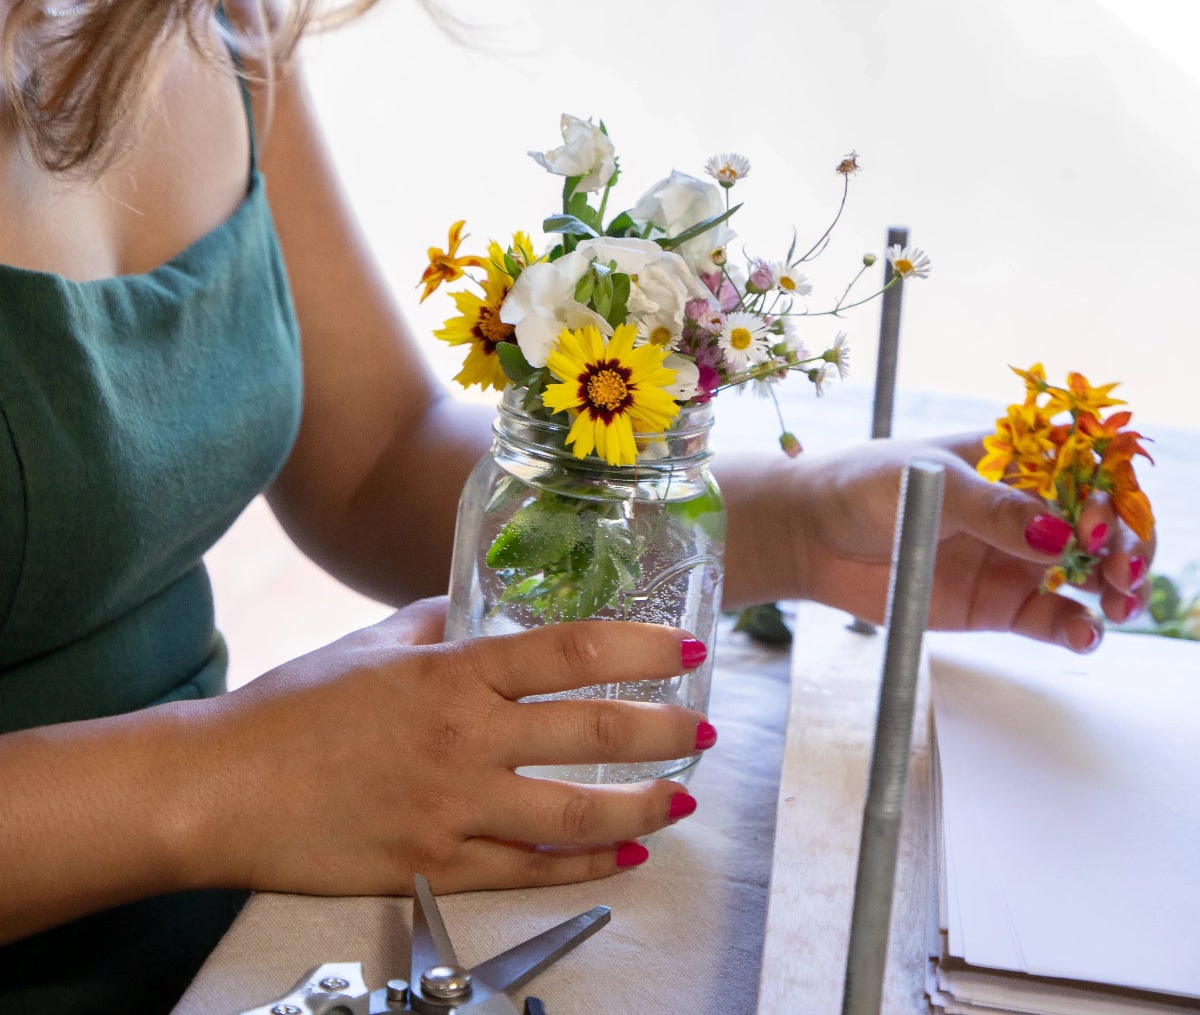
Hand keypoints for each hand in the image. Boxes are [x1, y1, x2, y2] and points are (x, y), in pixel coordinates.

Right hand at [186, 598, 706, 895]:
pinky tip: (621, 855)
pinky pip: (529, 870)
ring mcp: (453, 810)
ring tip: (680, 799)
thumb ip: (440, 623)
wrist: (221, 789)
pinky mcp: (435, 867)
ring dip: (642, 808)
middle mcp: (465, 740)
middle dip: (663, 732)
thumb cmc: (294, 706)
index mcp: (452, 673)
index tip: (688, 652)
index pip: (572, 654)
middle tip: (703, 728)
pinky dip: (585, 864)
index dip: (642, 653)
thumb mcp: (373, 643)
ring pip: (575, 814)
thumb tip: (485, 610)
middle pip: (592, 735)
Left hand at [792, 432, 1155, 649]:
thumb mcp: (929, 482)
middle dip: (1126, 543)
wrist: (811, 537)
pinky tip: (1086, 632)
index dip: (1108, 492)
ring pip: (1089, 574)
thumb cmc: (864, 486)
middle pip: (1101, 523)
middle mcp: (1024, 507)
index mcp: (1013, 459)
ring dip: (1117, 587)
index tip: (1100, 521)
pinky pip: (1054, 618)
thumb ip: (991, 509)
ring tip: (1119, 604)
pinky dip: (1079, 627)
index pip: (1084, 469)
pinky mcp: (1000, 605)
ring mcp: (1016, 558)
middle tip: (1122, 571)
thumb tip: (1057, 533)